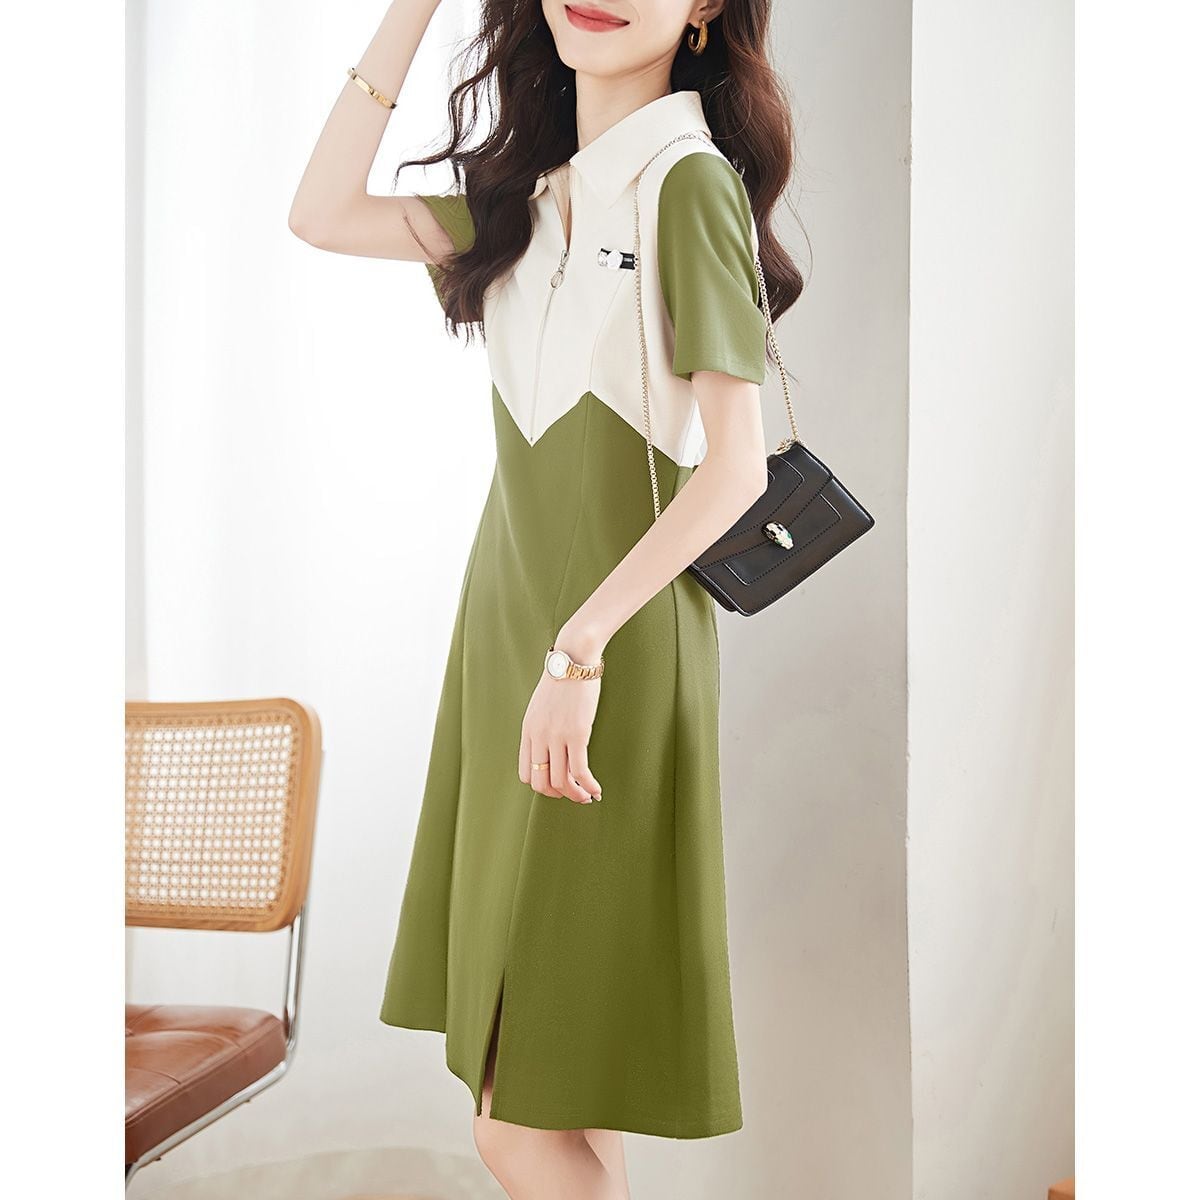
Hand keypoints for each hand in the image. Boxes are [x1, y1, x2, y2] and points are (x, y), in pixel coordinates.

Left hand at [518, 669, 603, 803]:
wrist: (574, 658)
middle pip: (541, 783)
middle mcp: (538, 737)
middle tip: (574, 794)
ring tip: (588, 796)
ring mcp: (556, 736)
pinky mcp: (577, 734)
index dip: (543, 786)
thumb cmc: (563, 681)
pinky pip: (580, 771)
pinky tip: (597, 790)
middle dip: (559, 795)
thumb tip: (552, 749)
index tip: (559, 785)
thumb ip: (542, 729)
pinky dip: (588, 786)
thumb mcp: (542, 707)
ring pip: (561, 782)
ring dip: (576, 795)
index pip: (527, 774)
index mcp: (528, 731)